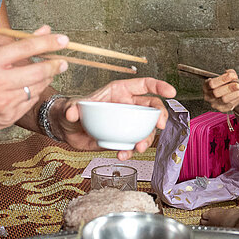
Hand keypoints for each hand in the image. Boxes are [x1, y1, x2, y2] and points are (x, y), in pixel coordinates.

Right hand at [0, 26, 68, 133]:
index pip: (26, 48)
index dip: (48, 43)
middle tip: (63, 61)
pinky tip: (29, 88)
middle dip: (54, 64)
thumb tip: (44, 31)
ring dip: (45, 79)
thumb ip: (16, 44)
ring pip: (36, 88)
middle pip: (37, 71)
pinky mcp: (6, 118)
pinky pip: (29, 102)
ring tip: (45, 73)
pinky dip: (33, 93)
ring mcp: (2, 103)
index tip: (64, 40)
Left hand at [60, 77, 176, 158]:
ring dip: (147, 138)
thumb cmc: (73, 110)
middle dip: (161, 117)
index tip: (171, 92)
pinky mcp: (122, 138)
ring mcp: (127, 123)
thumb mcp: (71, 107)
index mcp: (120, 91)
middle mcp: (127, 106)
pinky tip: (123, 154)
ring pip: (146, 129)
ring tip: (138, 147)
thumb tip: (72, 112)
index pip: (145, 85)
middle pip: (153, 109)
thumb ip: (72, 108)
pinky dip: (130, 150)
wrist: (67, 130)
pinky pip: (133, 144)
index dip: (159, 86)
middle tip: (160, 126)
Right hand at [202, 69, 238, 112]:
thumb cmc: (227, 84)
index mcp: (207, 85)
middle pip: (216, 93)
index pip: (212, 83)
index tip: (233, 76)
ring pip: (224, 100)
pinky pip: (229, 105)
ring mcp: (214, 103)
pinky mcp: (221, 109)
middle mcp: (208, 95)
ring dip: (235, 94)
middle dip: (229, 88)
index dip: (222, 79)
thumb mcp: (228, 76)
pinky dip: (237, 99)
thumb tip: (232, 74)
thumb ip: (230, 73)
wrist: (232, 94)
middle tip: (238, 85)